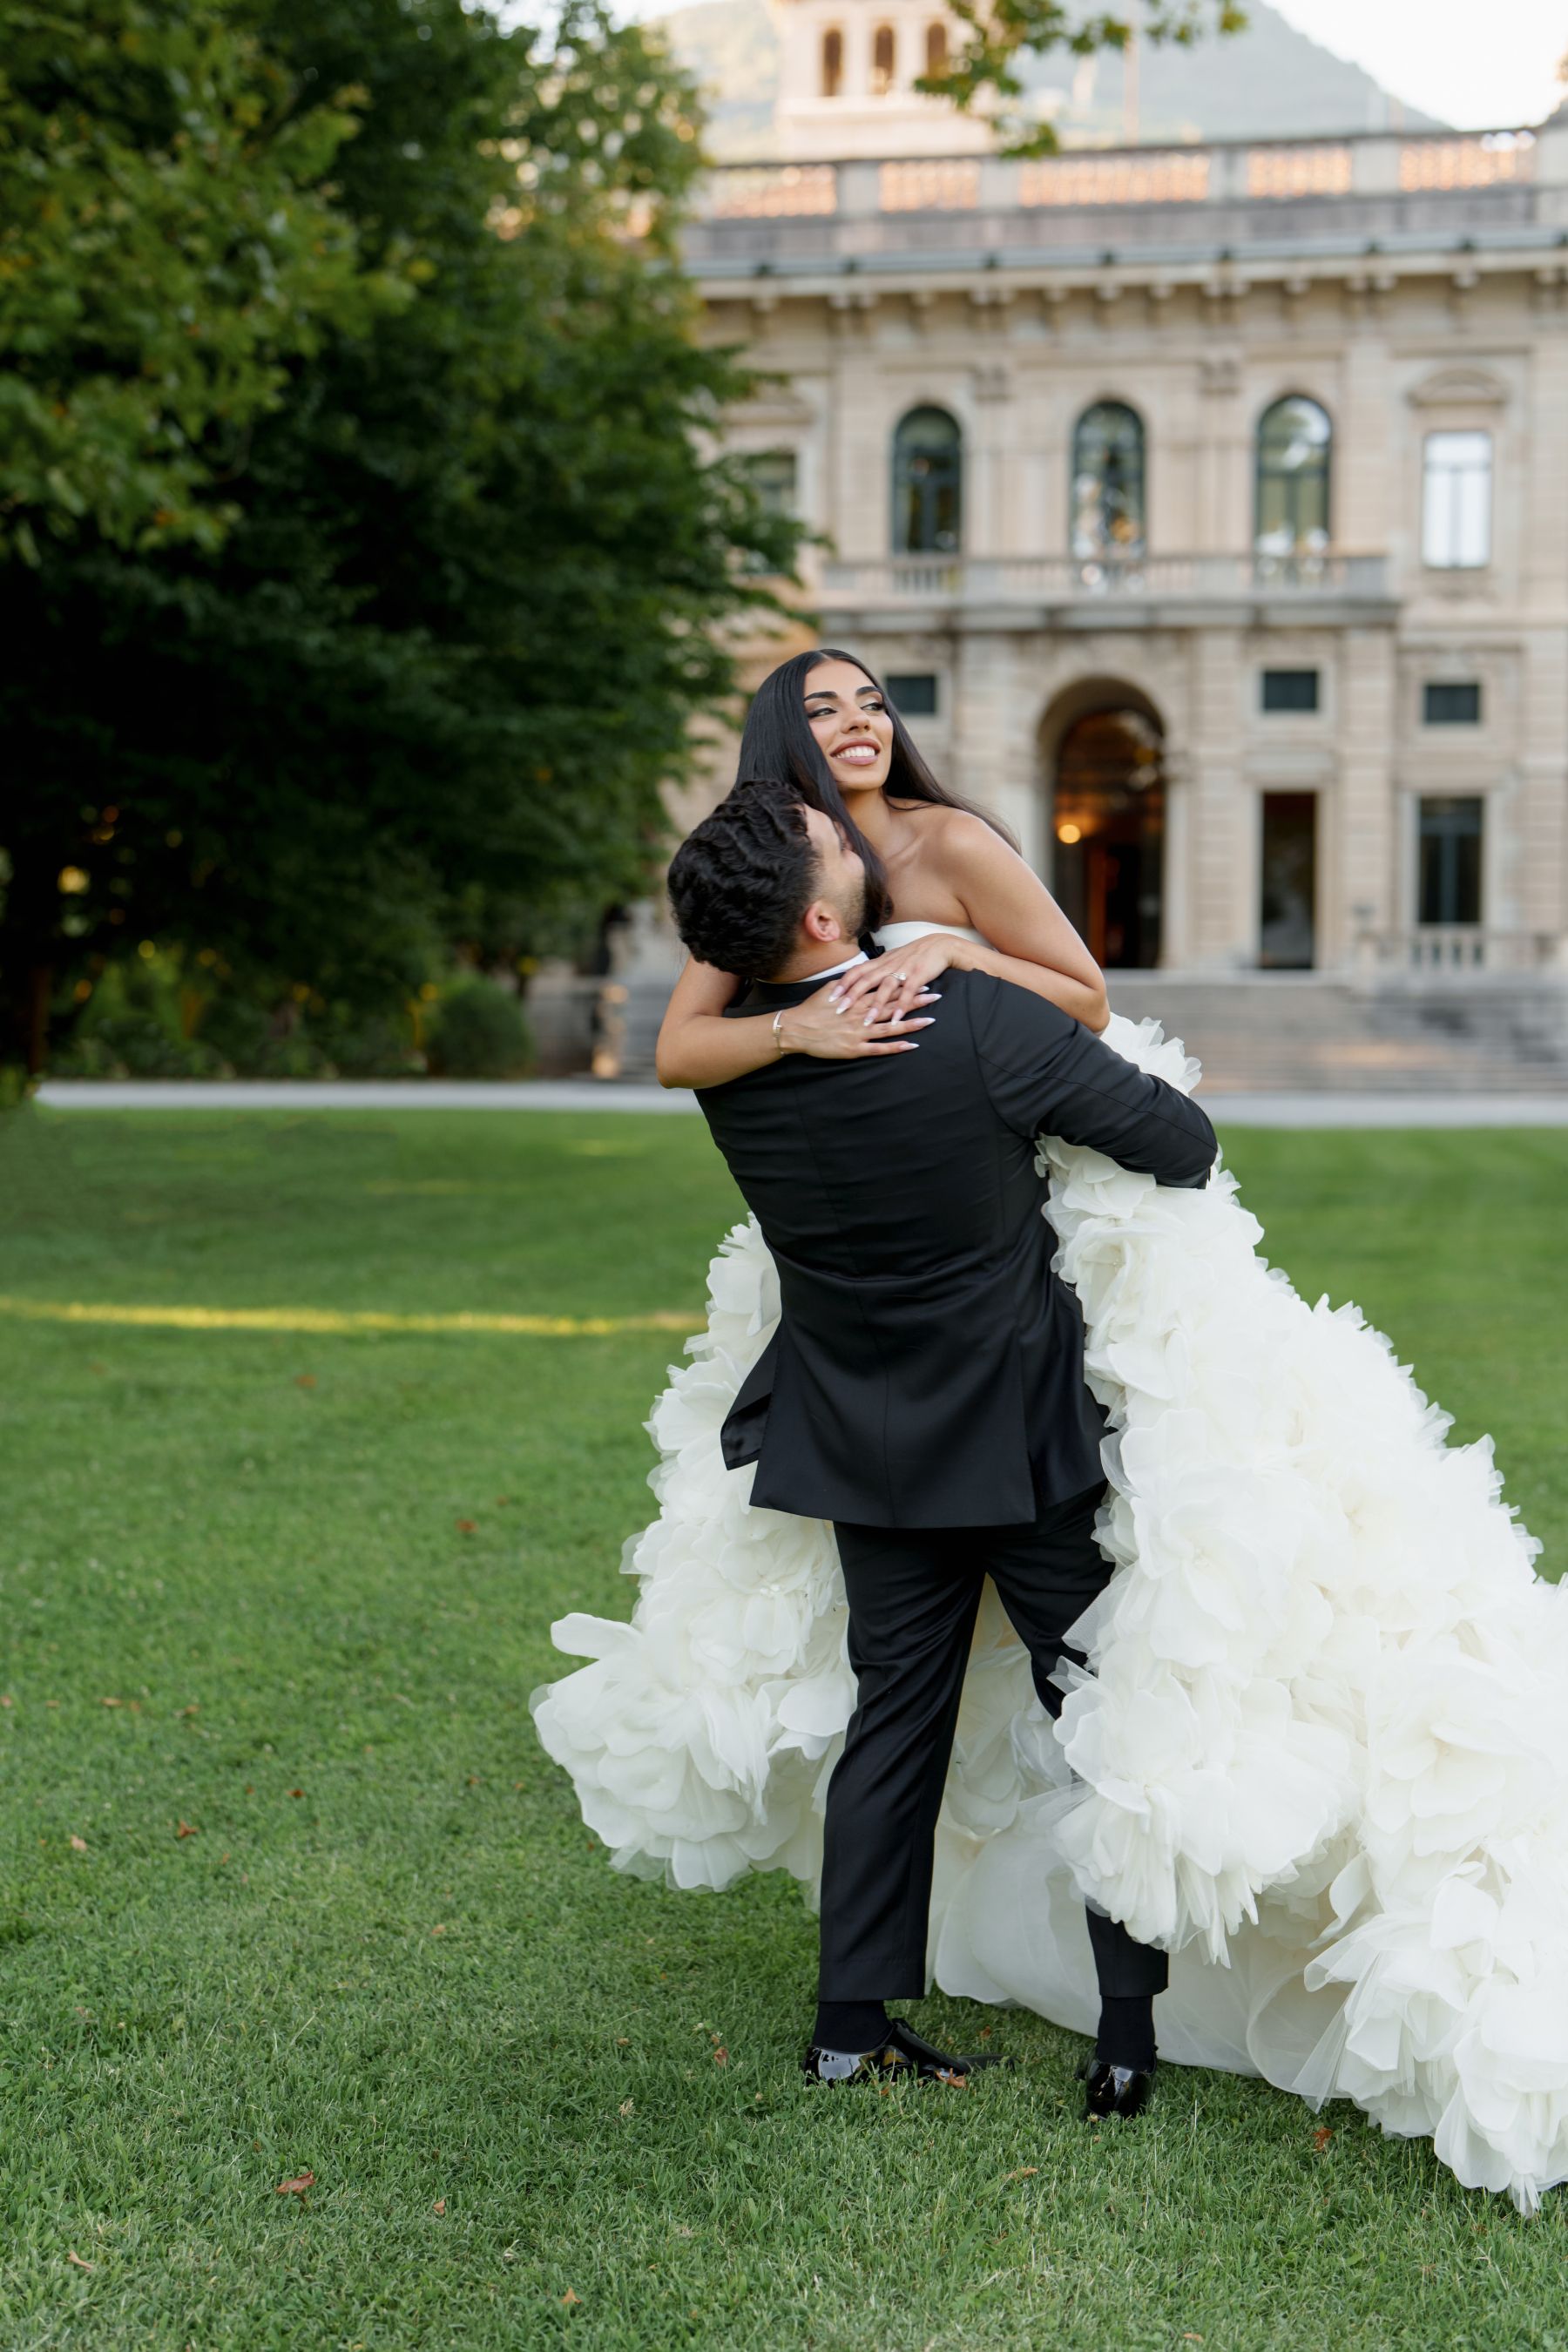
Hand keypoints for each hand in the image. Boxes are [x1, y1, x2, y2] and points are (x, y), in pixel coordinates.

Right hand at [777, 986, 938, 1060]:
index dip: (905, 985)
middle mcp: (861, 1014)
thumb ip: (848, 983)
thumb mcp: (830, 990)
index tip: (922, 980)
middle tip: (936, 996)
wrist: (796, 1028)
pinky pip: (879, 1048)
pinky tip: (911, 1045)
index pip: (886, 990)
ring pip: (890, 1027)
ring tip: (930, 1021)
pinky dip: (895, 1047)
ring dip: (911, 1024)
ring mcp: (859, 1032)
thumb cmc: (812, 1009)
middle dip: (915, 1001)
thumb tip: (859, 975)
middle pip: (893, 1006)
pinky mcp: (854, 1048)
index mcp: (857, 999)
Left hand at [826, 935, 971, 1026]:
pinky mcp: (918, 976)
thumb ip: (876, 969)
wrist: (939, 946)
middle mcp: (888, 965)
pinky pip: (908, 992)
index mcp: (880, 962)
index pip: (856, 971)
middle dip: (851, 995)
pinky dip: (902, 1006)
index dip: (843, 983)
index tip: (830, 996)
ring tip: (865, 1022)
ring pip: (885, 988)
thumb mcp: (892, 959)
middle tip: (839, 1010)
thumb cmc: (914, 955)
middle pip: (865, 980)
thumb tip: (859, 978)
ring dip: (875, 1005)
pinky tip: (896, 1019)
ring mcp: (903, 970)